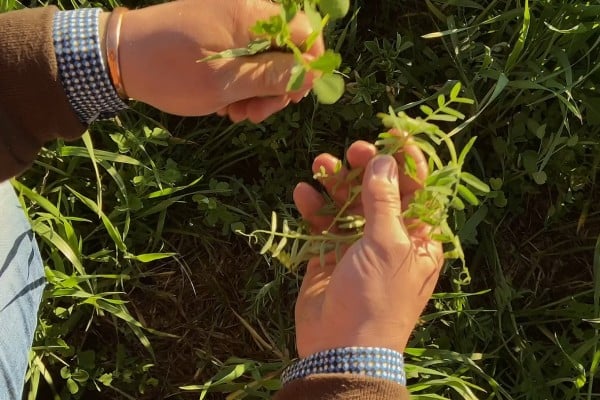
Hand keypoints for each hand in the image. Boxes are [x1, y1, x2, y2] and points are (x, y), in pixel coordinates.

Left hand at [115, 0, 323, 121]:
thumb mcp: (228, 82)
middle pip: (286, 49)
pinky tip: (227, 103)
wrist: (118, 58)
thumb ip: (275, 77)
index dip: (308, 66)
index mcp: (251, 14)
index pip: (305, 31)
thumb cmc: (173, 71)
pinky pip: (244, 58)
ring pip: (265, 59)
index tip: (294, 96)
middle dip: (277, 86)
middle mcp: (245, 11)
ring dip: (258, 91)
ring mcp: (230, 21)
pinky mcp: (217, 34)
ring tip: (238, 114)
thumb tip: (314, 75)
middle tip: (258, 114)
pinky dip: (241, 83)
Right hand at [293, 139, 443, 357]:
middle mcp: (390, 237)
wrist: (342, 349)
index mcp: (417, 236)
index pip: (418, 189)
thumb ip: (384, 201)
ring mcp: (358, 245)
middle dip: (366, 167)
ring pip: (348, 202)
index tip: (392, 133)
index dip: (407, 161)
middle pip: (380, 190)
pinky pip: (322, 222)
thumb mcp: (387, 245)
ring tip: (320, 165)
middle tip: (352, 151)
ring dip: (334, 182)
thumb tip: (384, 162)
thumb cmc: (377, 298)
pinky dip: (313, 206)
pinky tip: (302, 193)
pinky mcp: (329, 254)